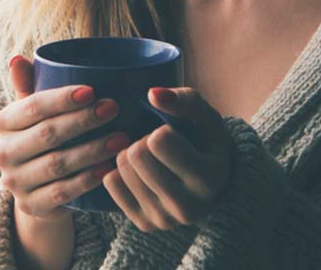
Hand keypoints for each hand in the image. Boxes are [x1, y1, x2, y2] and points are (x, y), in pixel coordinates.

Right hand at [0, 55, 132, 221]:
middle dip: (83, 120)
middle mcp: (3, 153)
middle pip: (47, 134)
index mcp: (3, 122)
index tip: (93, 90)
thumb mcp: (34, 113)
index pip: (33, 107)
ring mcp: (15, 182)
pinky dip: (88, 180)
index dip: (62, 98)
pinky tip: (109, 169)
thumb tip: (17, 58)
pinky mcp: (31, 206)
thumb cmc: (42, 139)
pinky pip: (63, 192)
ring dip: (92, 150)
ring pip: (58, 164)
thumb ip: (29, 86)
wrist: (37, 191)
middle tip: (114, 108)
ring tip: (121, 138)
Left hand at [102, 87, 232, 231]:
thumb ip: (184, 100)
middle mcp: (189, 207)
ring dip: (131, 155)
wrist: (210, 184)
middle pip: (136, 154)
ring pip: (121, 167)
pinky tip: (139, 173)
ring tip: (152, 160)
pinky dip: (120, 171)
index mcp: (209, 179)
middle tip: (158, 148)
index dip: (162, 130)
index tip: (173, 136)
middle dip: (143, 142)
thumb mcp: (205, 117)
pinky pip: (110, 182)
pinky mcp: (144, 224)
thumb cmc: (205, 143)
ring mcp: (164, 220)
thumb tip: (152, 94)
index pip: (159, 140)